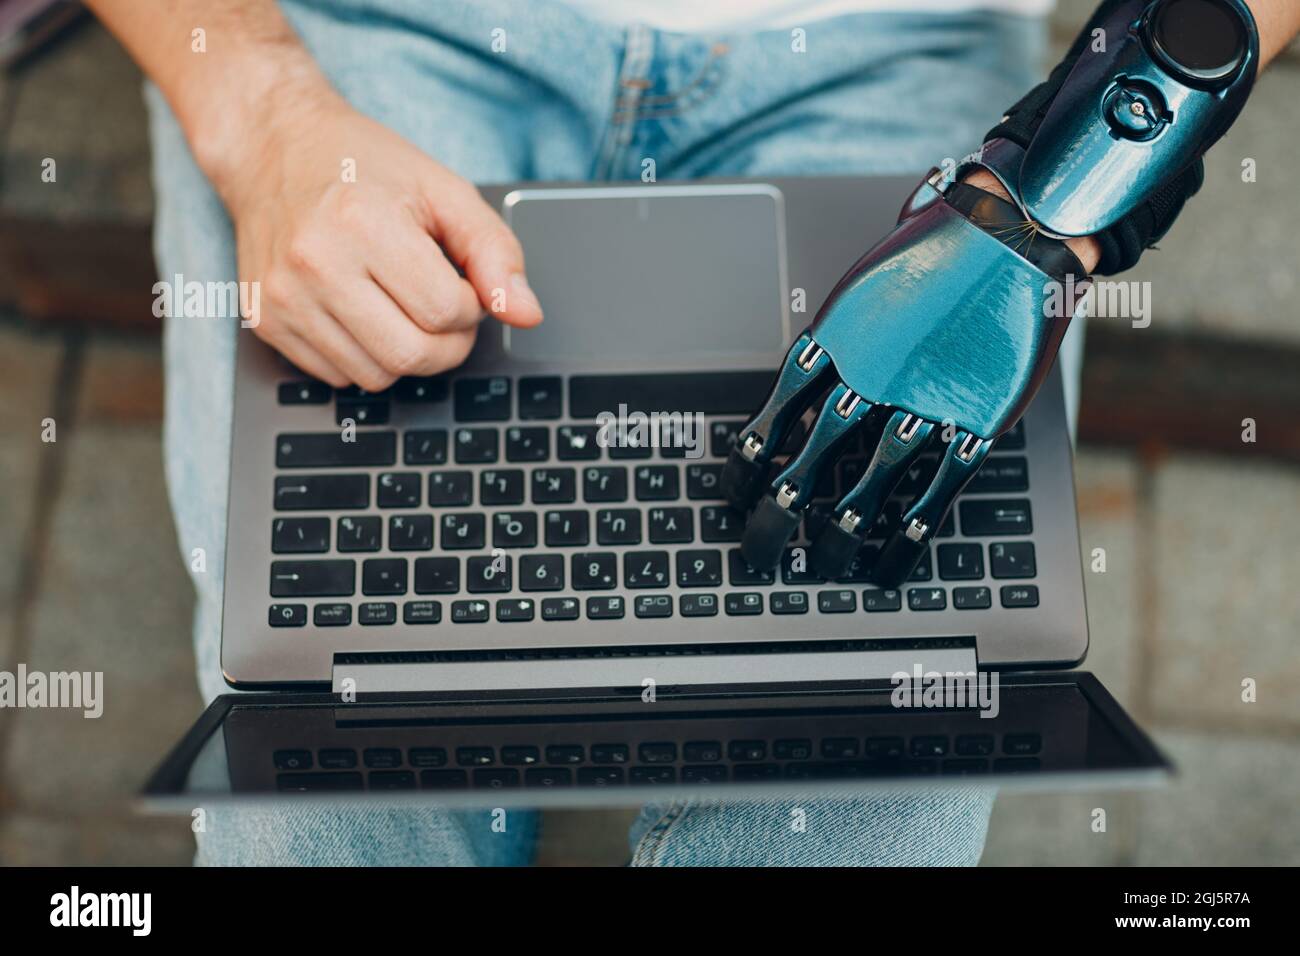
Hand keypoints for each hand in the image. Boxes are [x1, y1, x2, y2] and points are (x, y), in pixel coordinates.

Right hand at [208, 80, 541, 389]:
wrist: (273, 146)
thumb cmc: (363, 165)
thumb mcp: (443, 190)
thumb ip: (495, 252)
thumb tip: (526, 314)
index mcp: (362, 223)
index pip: (446, 312)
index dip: (471, 306)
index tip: (461, 283)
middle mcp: (314, 264)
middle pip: (412, 356)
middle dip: (447, 344)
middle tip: (445, 309)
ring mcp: (282, 297)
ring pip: (376, 377)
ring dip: (406, 354)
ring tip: (401, 304)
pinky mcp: (264, 321)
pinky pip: (337, 377)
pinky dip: (364, 356)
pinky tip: (362, 311)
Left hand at [723, 163, 1093, 584]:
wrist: (1014, 229)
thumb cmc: (937, 243)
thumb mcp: (868, 281)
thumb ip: (841, 329)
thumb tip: (815, 356)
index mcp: (834, 344)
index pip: (773, 419)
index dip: (749, 466)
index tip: (734, 494)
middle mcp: (868, 380)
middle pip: (806, 465)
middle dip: (776, 517)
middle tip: (758, 551)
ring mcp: (922, 405)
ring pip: (865, 489)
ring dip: (838, 535)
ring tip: (820, 567)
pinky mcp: (974, 423)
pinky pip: (933, 495)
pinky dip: (907, 537)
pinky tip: (886, 564)